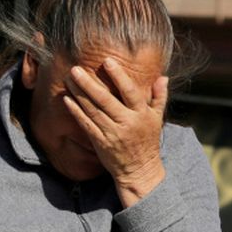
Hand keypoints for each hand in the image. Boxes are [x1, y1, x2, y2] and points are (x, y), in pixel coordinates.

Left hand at [64, 58, 167, 205]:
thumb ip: (160, 97)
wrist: (139, 170)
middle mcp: (126, 123)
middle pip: (105, 100)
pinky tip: (67, 99)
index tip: (107, 61)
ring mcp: (112, 133)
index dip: (119, 76)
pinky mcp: (100, 142)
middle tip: (75, 69)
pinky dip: (76, 112)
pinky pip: (86, 124)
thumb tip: (163, 77)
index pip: (130, 92)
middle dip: (89, 84)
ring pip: (93, 110)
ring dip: (79, 94)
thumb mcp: (157, 118)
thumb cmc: (148, 141)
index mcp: (141, 114)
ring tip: (69, 79)